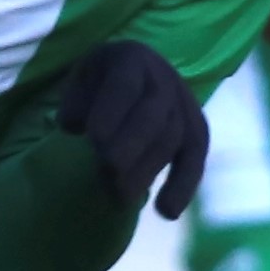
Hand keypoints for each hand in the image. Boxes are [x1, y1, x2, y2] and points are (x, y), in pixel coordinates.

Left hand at [51, 37, 209, 219]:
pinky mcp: (197, 132)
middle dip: (131, 147)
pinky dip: (183, 186)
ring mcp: (185, 106)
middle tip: (107, 171)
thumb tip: (73, 126)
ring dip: (147, 171)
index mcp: (132, 58)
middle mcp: (165, 79)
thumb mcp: (81, 80)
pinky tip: (166, 212)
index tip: (93, 140)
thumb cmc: (100, 84)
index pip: (124, 86)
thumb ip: (74, 101)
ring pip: (174, 140)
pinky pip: (195, 159)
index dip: (111, 112)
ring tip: (120, 198)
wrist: (141, 75)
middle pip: (154, 116)